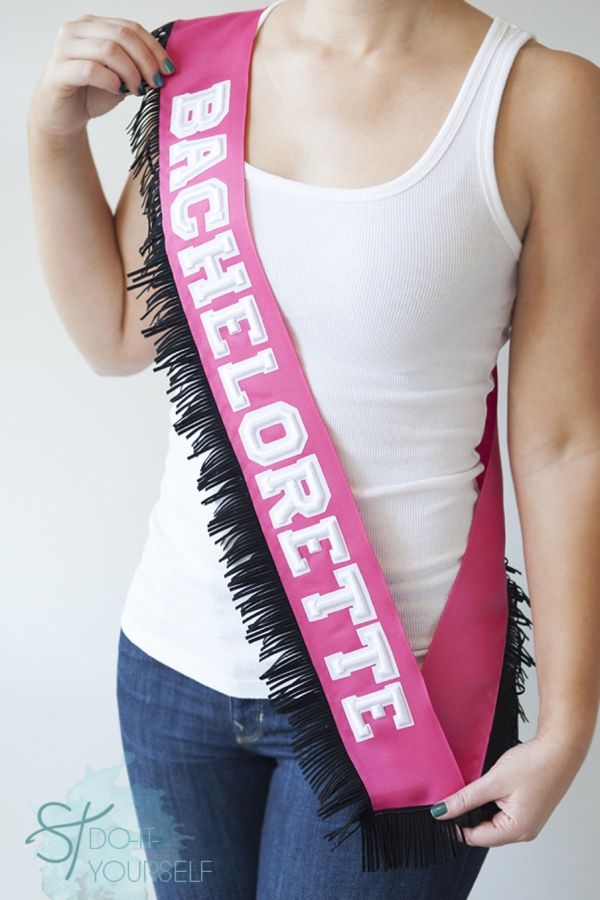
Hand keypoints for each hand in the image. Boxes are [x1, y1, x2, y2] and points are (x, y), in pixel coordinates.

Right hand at [27, 14, 175, 141]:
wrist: (62, 117)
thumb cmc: (91, 94)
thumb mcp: (121, 76)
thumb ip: (136, 66)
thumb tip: (163, 67)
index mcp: (93, 25)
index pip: (130, 27)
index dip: (153, 47)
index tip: (168, 69)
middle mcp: (76, 29)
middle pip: (121, 35)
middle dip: (145, 60)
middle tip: (156, 82)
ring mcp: (64, 47)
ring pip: (108, 49)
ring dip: (130, 72)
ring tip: (137, 90)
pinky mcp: (58, 70)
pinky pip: (90, 70)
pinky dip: (110, 81)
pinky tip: (117, 91)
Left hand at [429, 732, 589, 846]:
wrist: (560, 749)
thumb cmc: (534, 764)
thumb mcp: (494, 781)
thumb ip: (466, 798)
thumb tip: (442, 811)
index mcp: (516, 830)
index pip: (476, 837)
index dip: (456, 824)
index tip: (441, 809)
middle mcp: (524, 831)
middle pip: (484, 831)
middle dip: (468, 814)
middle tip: (456, 793)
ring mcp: (528, 821)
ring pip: (493, 821)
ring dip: (480, 807)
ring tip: (474, 787)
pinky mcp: (529, 810)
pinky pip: (503, 813)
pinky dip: (492, 802)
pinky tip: (489, 786)